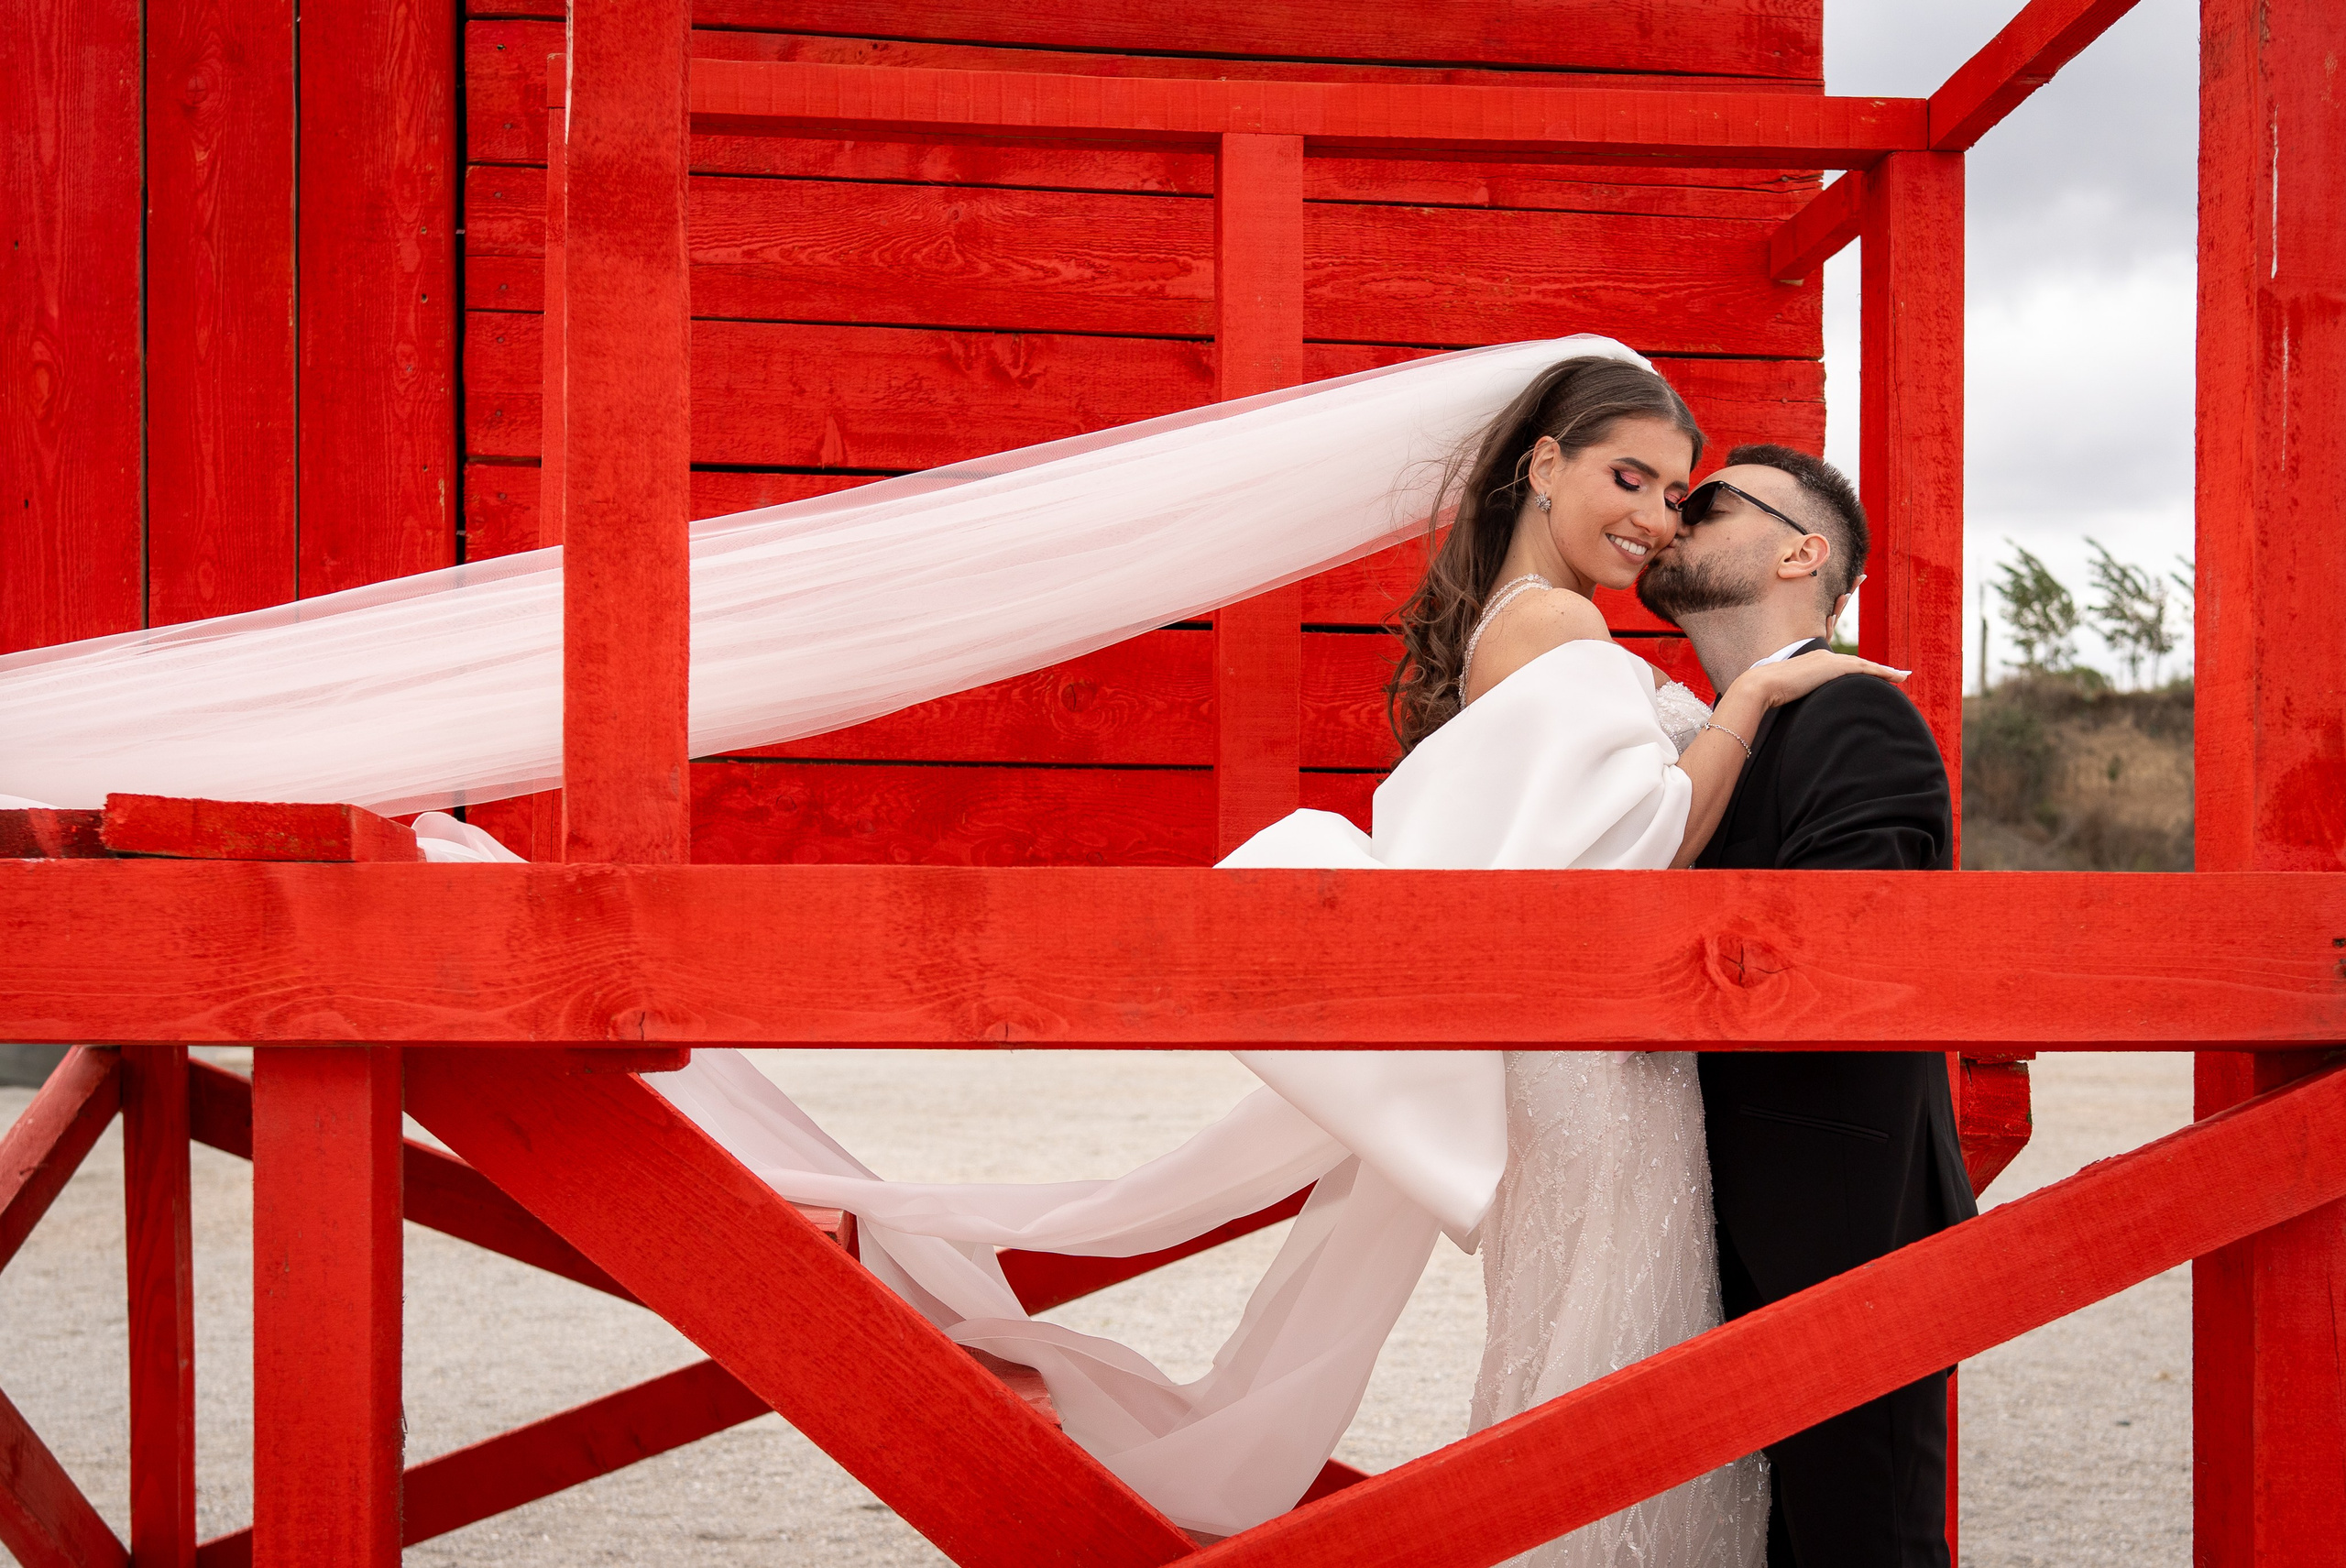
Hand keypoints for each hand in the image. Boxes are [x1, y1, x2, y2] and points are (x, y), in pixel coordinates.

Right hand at [1740, 649, 1907, 708]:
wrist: (1762, 686)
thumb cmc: (1769, 694)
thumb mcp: (1787, 694)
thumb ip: (1797, 696)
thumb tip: (1798, 712)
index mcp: (1813, 662)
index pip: (1843, 667)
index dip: (1860, 671)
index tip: (1873, 676)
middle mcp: (1824, 656)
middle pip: (1858, 663)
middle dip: (1878, 669)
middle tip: (1898, 675)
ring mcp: (1830, 660)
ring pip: (1865, 665)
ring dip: (1886, 671)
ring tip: (1903, 677)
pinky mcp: (1835, 667)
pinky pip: (1866, 669)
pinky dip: (1882, 672)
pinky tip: (1895, 677)